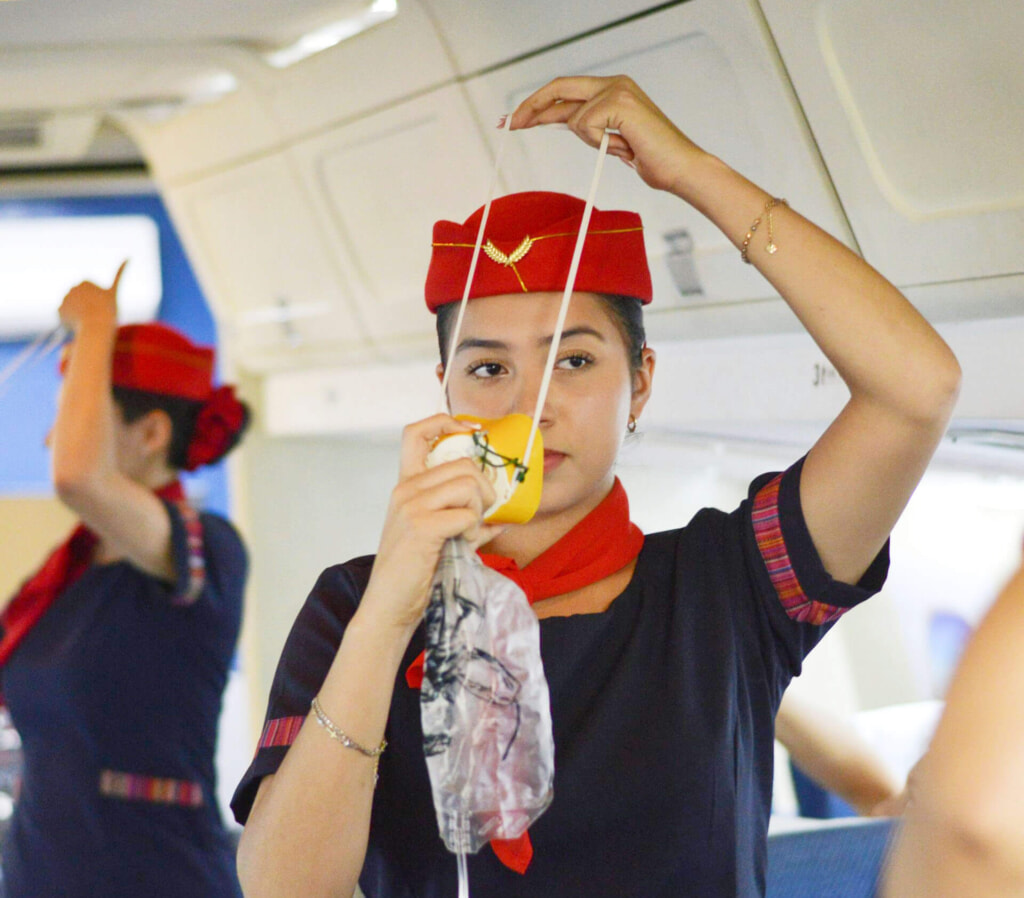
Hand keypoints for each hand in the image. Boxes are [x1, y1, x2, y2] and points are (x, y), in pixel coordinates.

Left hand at [58, 260, 126, 332]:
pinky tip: (77, 324)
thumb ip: (120, 274)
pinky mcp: (59, 310)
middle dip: (85, 307)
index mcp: (85, 282)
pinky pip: (64, 317)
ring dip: (77, 314)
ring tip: (87, 321)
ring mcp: (65, 298)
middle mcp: (73, 288)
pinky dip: (69, 321)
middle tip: (94, 316)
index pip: (89, 295)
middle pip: (79, 301)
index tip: (101, 307)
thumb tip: (129, 257)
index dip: (96, 303)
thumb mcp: (114, 292)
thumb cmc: (108, 310)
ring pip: (72, 309)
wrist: (96, 326)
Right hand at [359, 415, 502, 636]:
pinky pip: (467, 516)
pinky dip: (474, 533)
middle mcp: (406, 488)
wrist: (389, 605)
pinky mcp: (422, 526)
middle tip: (480, 517)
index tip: (472, 432)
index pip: (416, 432)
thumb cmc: (414, 572)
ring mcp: (411, 505)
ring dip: (479, 512)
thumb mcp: (437, 535)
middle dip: (485, 490)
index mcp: (406, 485)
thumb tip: (504, 518)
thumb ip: (464, 519)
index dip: (445, 421)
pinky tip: (460, 546)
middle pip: (465, 465)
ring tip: (466, 535)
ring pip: (470, 486)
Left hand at [508, 75, 707, 194]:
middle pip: (558, 88)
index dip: (538, 105)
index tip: (515, 120)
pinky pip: (585, 125)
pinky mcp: (619, 101)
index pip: (565, 91)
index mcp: (612, 88)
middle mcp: (614, 82)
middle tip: (509, 125)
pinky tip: (624, 145)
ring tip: (620, 147)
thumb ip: (588, 126)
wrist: (680, 169)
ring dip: (590, 140)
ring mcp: (617, 89)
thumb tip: (558, 121)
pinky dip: (598, 142)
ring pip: (573, 116)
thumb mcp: (610, 140)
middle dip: (531, 107)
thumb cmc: (651, 159)